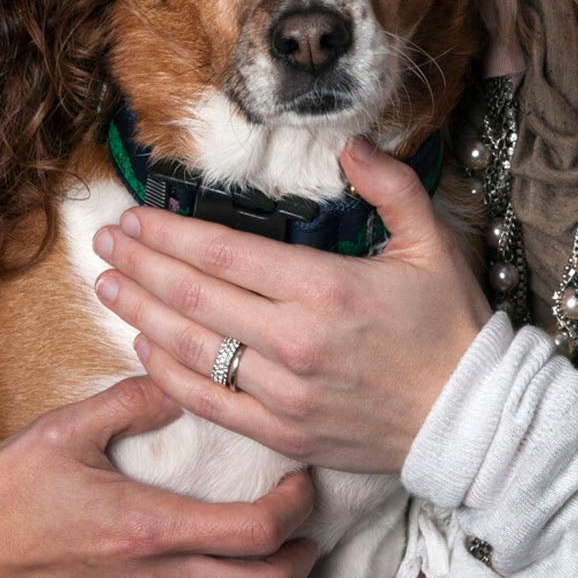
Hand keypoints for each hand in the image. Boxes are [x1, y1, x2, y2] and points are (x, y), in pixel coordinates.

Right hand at [0, 375, 317, 577]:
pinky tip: (225, 569)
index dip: (294, 510)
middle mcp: (154, 576)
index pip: (252, 532)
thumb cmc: (10, 490)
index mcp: (149, 526)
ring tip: (279, 549)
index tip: (301, 480)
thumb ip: (133, 400)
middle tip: (308, 523)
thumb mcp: (69, 428)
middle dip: (301, 558)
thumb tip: (181, 377)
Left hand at [92, 135, 491, 473]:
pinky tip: (144, 348)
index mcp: (325, 290)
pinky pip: (212, 404)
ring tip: (108, 286)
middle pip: (196, 298)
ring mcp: (285, 395)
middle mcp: (296, 342)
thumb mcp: (431, 242)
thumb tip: (352, 144)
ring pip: (194, 350)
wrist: (473, 421)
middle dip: (142, 265)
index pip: (224, 255)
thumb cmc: (451, 327)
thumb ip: (390, 186)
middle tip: (104, 241)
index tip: (135, 215)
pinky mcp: (284, 434)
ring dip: (143, 314)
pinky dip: (169, 376)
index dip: (171, 233)